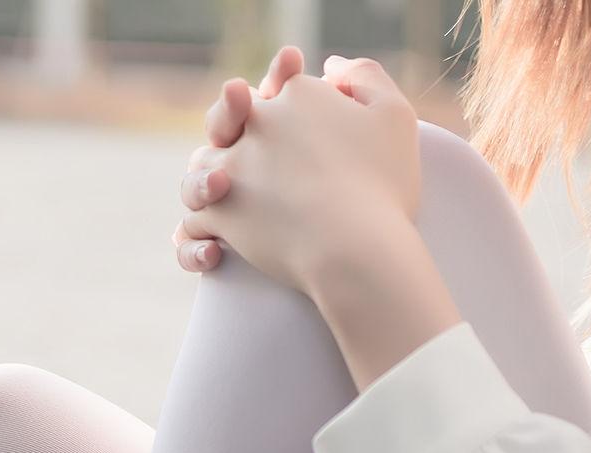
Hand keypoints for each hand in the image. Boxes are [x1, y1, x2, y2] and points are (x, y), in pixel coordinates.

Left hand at [171, 51, 421, 297]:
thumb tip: (331, 65)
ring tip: (230, 199)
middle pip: (232, 118)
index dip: (288, 100)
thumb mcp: (394, 116)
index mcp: (297, 96)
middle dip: (234, 126)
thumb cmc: (382, 185)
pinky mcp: (220, 212)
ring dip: (210, 182)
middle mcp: (257, 123)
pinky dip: (201, 236)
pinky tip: (218, 248)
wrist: (355, 248)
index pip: (284, 88)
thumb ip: (366, 77)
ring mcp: (232, 167)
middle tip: (259, 166)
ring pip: (204, 166)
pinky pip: (196, 221)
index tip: (303, 130)